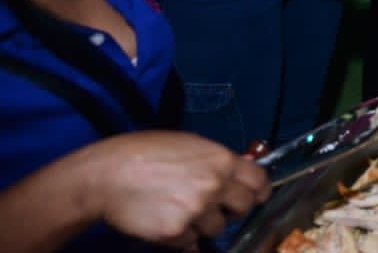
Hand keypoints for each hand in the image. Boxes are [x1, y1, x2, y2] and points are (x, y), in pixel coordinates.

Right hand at [89, 131, 267, 247]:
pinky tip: (165, 222)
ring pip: (216, 228)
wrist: (107, 174)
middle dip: (232, 210)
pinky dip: (181, 238)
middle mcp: (215, 185)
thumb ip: (215, 161)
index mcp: (221, 160)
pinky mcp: (176, 232)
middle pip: (243, 207)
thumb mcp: (189, 145)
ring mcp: (196, 210)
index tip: (256, 197)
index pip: (259, 180)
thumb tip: (234, 173)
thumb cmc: (144, 154)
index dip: (259, 191)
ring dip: (202, 224)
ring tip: (178, 210)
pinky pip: (190, 243)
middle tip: (214, 207)